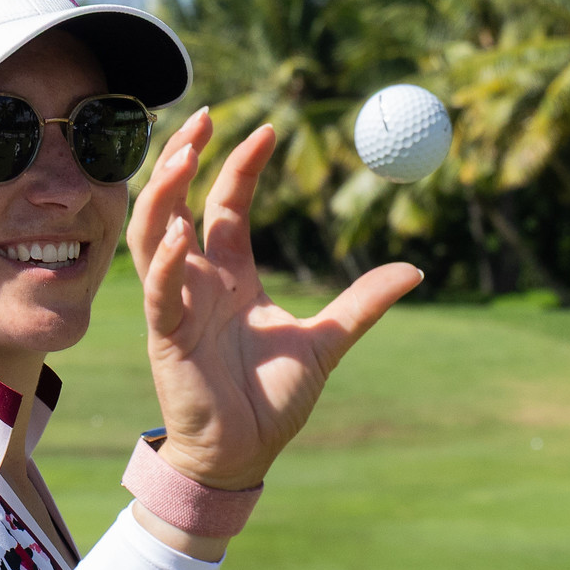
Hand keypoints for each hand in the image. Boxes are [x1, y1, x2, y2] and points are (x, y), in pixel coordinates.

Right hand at [124, 108, 422, 491]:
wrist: (244, 454)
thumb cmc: (271, 400)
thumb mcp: (326, 342)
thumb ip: (363, 303)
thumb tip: (415, 271)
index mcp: (233, 276)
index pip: (227, 204)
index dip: (241, 165)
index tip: (269, 128)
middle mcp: (199, 281)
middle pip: (178, 202)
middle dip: (185, 156)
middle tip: (206, 115)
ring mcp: (177, 304)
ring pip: (154, 234)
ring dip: (162, 194)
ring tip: (181, 156)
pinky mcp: (167, 335)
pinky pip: (159, 289)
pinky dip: (168, 260)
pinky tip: (181, 233)